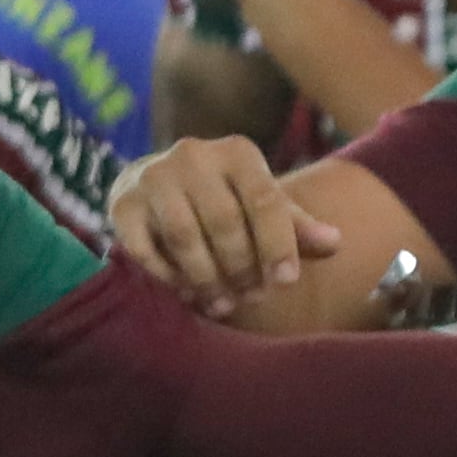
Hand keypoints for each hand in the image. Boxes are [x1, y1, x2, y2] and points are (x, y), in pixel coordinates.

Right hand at [110, 133, 337, 315]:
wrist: (153, 181)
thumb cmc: (222, 198)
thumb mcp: (261, 203)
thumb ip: (296, 224)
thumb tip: (335, 244)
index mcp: (238, 152)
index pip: (265, 200)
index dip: (278, 243)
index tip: (286, 281)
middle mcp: (194, 155)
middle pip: (225, 222)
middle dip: (242, 267)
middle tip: (252, 297)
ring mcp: (153, 177)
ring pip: (186, 238)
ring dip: (207, 279)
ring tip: (224, 304)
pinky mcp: (122, 204)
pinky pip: (146, 251)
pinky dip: (169, 277)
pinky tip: (187, 293)